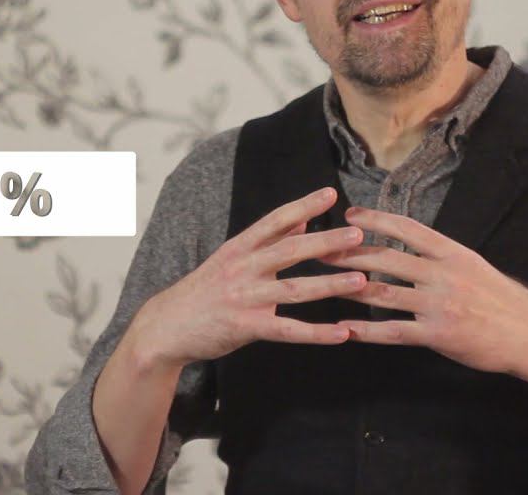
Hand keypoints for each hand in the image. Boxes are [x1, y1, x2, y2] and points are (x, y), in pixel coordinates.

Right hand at [131, 187, 368, 370]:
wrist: (166, 326)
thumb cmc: (204, 290)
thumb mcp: (232, 258)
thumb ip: (269, 240)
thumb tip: (303, 218)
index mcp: (239, 248)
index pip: (274, 220)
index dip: (303, 206)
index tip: (330, 193)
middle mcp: (242, 268)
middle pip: (289, 251)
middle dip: (325, 242)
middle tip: (357, 235)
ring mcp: (243, 298)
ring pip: (293, 290)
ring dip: (329, 285)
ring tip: (361, 281)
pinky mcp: (244, 327)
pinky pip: (287, 330)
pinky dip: (316, 333)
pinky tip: (342, 334)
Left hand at [320, 205, 527, 380]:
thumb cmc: (502, 299)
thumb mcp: (474, 266)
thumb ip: (441, 257)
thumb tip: (409, 243)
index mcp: (453, 253)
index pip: (408, 228)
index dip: (376, 220)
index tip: (349, 215)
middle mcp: (443, 274)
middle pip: (386, 259)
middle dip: (348, 253)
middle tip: (319, 249)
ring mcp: (439, 305)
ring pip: (383, 293)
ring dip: (348, 288)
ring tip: (320, 284)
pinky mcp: (437, 335)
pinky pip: (393, 331)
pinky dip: (366, 330)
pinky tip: (344, 329)